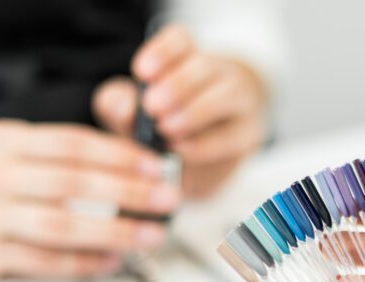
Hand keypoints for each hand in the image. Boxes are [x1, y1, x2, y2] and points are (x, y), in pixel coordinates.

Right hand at [0, 119, 176, 278]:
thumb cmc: (5, 185)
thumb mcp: (26, 154)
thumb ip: (77, 156)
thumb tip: (147, 167)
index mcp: (5, 140)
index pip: (71, 143)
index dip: (119, 155)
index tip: (157, 167)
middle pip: (69, 183)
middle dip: (126, 192)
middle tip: (167, 199)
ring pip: (59, 225)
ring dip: (113, 232)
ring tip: (151, 235)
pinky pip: (45, 261)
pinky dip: (85, 263)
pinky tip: (115, 261)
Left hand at [93, 24, 268, 198]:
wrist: (204, 157)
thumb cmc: (163, 125)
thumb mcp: (134, 113)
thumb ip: (119, 105)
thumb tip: (123, 107)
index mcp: (187, 57)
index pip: (180, 40)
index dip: (162, 52)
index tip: (141, 73)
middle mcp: (218, 73)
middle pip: (205, 66)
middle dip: (177, 85)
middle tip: (152, 106)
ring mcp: (239, 102)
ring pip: (226, 95)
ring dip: (195, 111)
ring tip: (166, 128)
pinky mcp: (246, 135)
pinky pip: (231, 136)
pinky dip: (205, 143)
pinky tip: (182, 148)